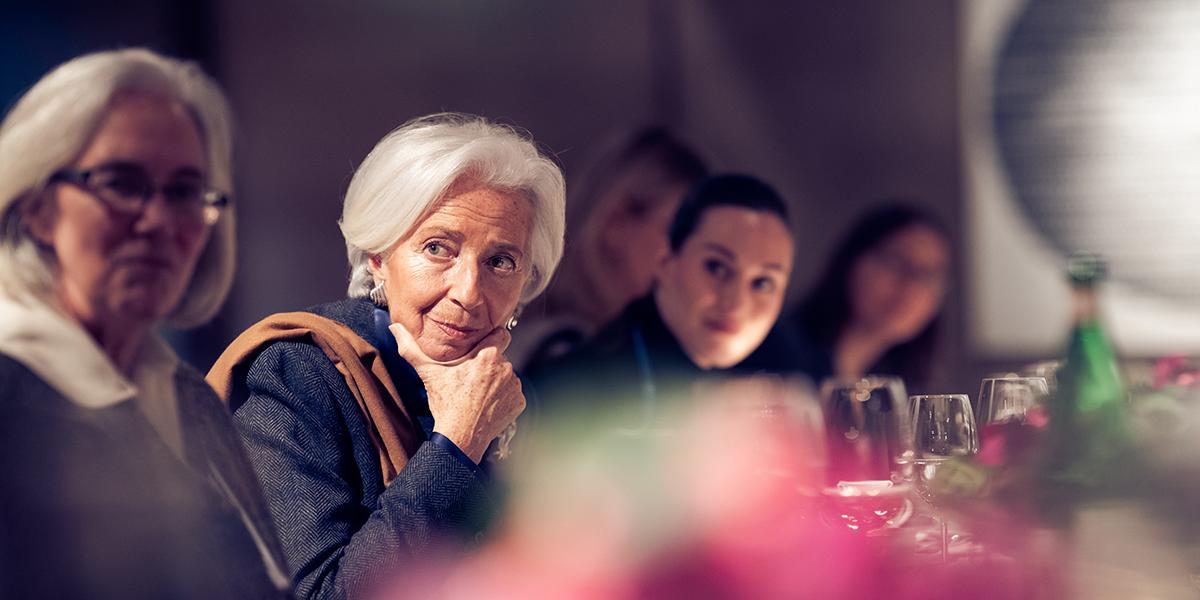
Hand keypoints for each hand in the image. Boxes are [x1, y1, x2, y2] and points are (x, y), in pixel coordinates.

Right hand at [390, 323, 525, 462]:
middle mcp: (506, 367)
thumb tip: (395, 328)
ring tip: (477, 394)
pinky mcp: (519, 402)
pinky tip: (487, 405)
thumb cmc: (445, 403)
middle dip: (488, 365)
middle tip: (471, 378)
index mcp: (488, 355)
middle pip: (500, 358)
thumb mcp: (428, 373)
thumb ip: (411, 348)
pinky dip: (503, 398)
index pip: (500, 334)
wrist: (460, 436)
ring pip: (506, 376)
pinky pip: (512, 394)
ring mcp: (515, 386)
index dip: (491, 339)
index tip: (483, 347)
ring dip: (496, 382)